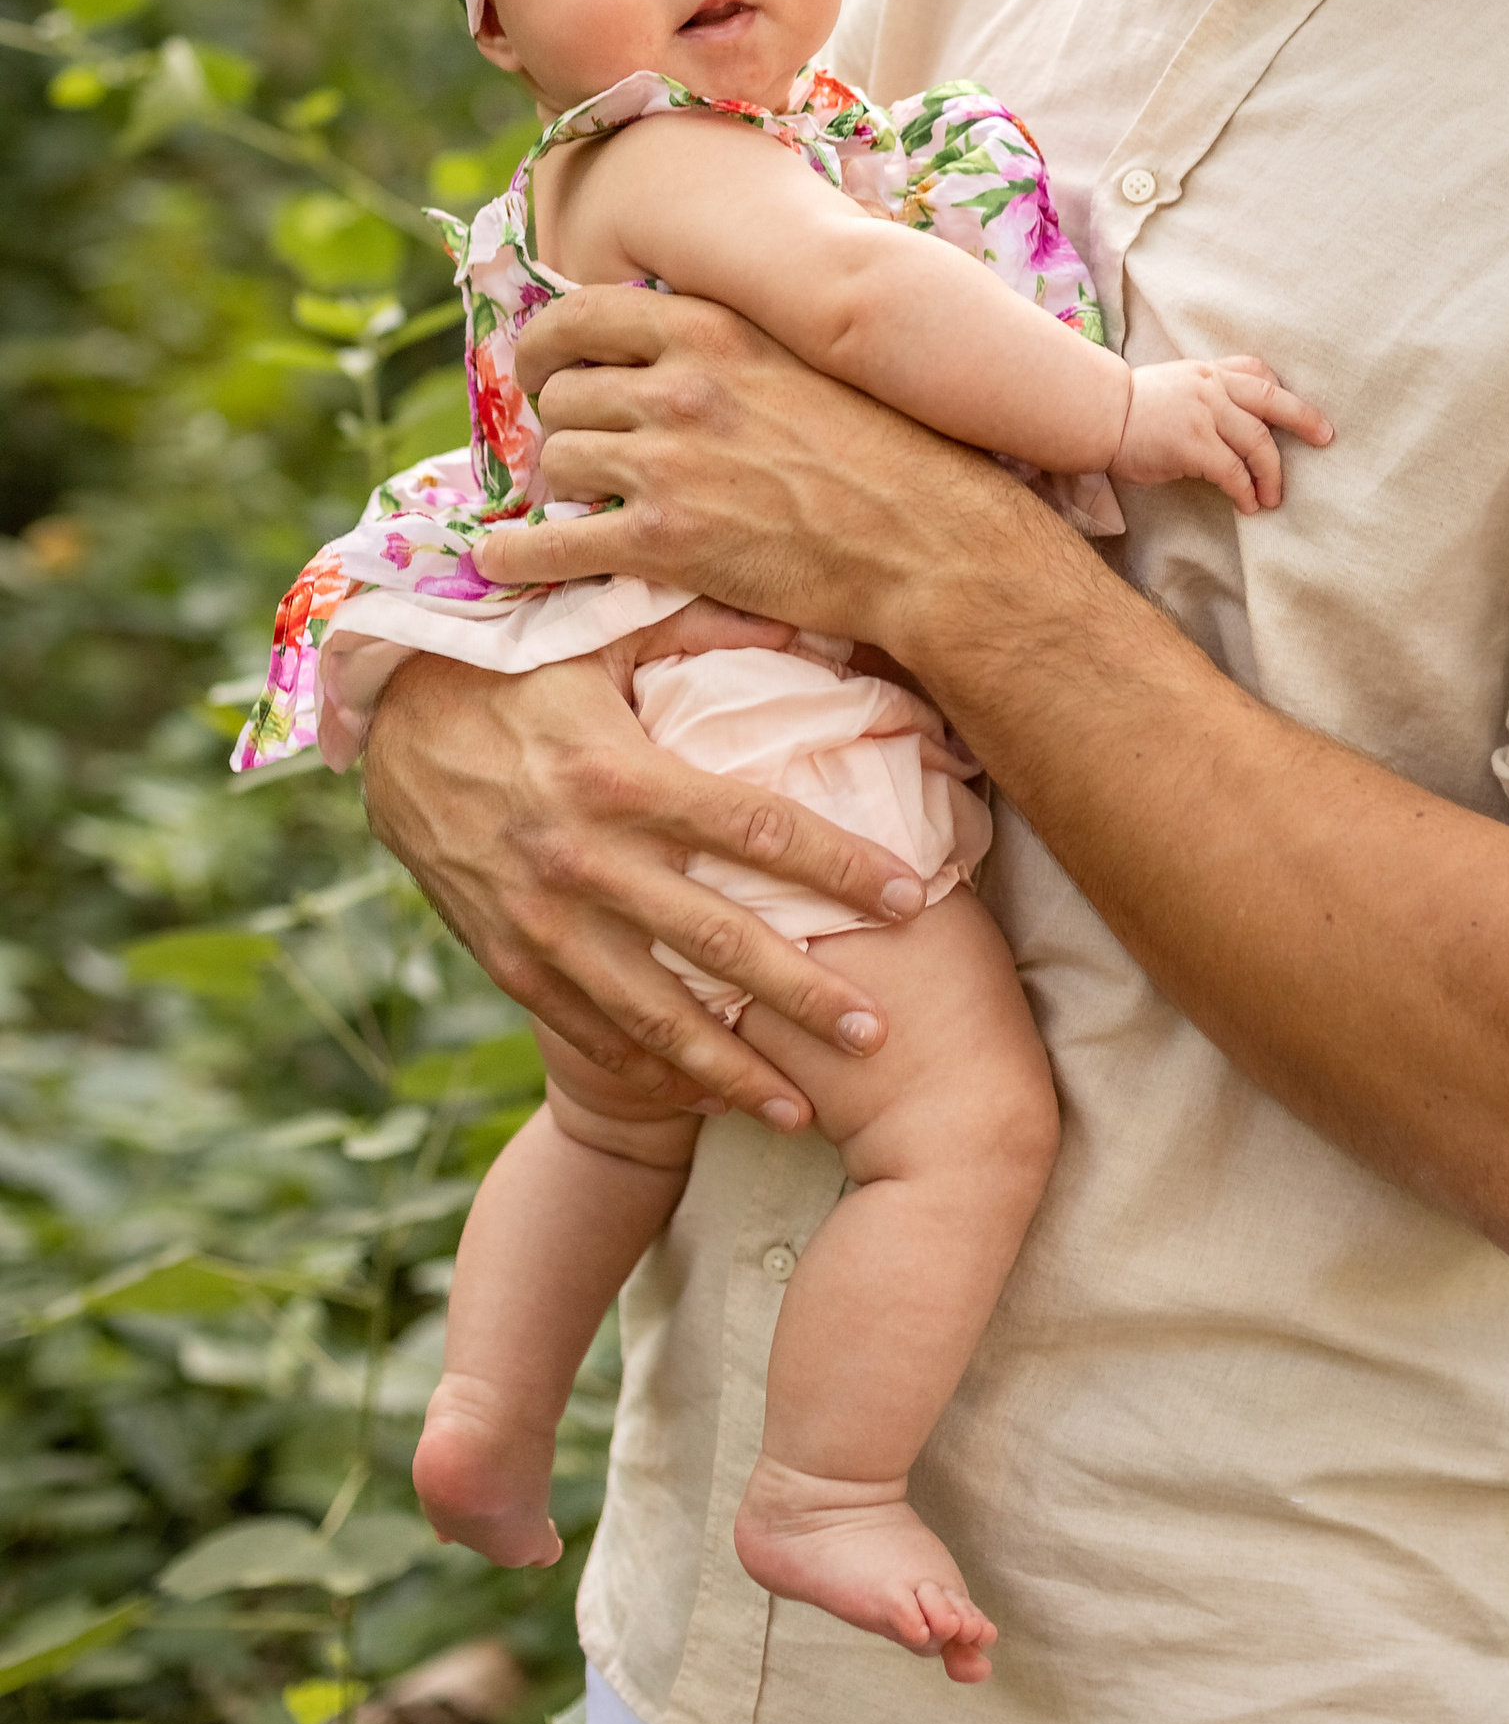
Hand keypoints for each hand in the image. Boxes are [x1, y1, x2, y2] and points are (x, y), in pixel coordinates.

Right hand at [361, 640, 934, 1126]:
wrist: (385, 714)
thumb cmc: (513, 662)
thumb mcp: (605, 629)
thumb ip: (710, 627)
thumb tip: (813, 614)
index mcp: (622, 774)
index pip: (759, 830)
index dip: (840, 866)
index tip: (908, 897)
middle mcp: (584, 858)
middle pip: (718, 942)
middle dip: (805, 995)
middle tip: (878, 1034)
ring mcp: (540, 919)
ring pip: (653, 1014)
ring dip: (732, 1068)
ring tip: (803, 1108)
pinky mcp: (505, 955)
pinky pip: (587, 1031)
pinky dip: (648, 1071)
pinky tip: (704, 1096)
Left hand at [482, 280, 1007, 655]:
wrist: (931, 543)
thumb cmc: (893, 453)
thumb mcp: (810, 360)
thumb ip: (736, 344)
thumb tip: (679, 336)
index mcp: (714, 328)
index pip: (581, 313)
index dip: (549, 345)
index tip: (545, 369)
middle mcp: (679, 384)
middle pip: (563, 394)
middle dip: (562, 425)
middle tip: (574, 451)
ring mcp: (665, 462)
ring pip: (556, 462)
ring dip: (559, 488)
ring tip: (577, 507)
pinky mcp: (661, 542)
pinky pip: (552, 543)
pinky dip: (517, 553)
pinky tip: (501, 560)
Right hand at [1113, 356, 1332, 513]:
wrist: (1097, 414)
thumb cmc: (1132, 407)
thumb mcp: (1175, 384)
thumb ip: (1206, 393)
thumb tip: (1235, 421)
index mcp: (1208, 372)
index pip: (1258, 373)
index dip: (1284, 393)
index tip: (1301, 412)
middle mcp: (1212, 387)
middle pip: (1271, 402)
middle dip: (1304, 419)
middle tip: (1325, 439)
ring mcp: (1204, 413)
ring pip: (1257, 442)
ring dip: (1272, 473)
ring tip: (1273, 497)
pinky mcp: (1193, 444)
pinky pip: (1233, 471)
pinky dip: (1246, 490)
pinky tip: (1247, 505)